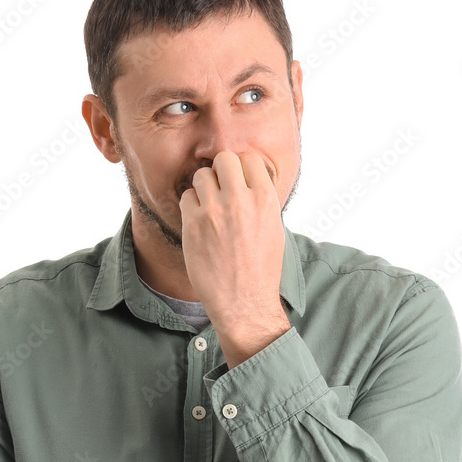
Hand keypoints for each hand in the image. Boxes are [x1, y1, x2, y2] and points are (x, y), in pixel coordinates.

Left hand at [179, 150, 286, 339]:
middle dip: (221, 171)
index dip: (242, 168)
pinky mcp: (193, 224)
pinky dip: (191, 206)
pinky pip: (187, 197)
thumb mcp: (274, 228)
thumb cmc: (261, 269)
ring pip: (202, 175)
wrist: (244, 302)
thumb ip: (262, 199)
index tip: (239, 180)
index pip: (250, 159)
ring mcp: (215, 211)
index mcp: (266, 200)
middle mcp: (240, 200)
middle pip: (224, 159)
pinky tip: (199, 222)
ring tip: (209, 207)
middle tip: (221, 190)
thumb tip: (248, 178)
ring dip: (204, 187)